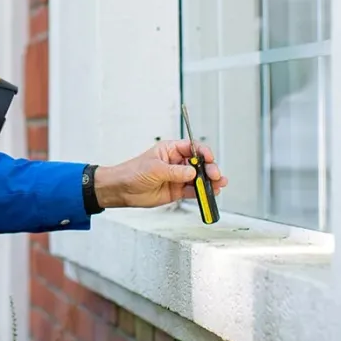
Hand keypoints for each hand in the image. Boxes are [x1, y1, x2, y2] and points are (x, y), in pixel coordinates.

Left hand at [93, 139, 225, 208]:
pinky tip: (210, 193)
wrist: (122, 189)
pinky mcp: (177, 191)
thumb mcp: (155, 169)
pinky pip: (193, 191)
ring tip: (218, 184)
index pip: (192, 147)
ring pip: (198, 178)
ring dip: (209, 181)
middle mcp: (176, 163)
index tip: (209, 158)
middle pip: (199, 163)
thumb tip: (192, 172)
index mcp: (170, 150)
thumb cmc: (133, 172)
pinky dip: (202, 192)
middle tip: (215, 175)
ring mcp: (178, 177)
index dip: (203, 152)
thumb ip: (175, 172)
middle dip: (209, 168)